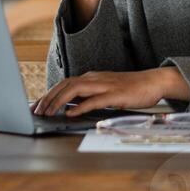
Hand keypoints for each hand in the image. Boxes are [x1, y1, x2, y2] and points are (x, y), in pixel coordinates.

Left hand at [33, 69, 168, 117]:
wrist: (152, 82)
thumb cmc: (129, 88)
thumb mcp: (105, 90)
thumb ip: (89, 95)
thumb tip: (70, 105)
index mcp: (91, 77)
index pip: (64, 83)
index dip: (49, 94)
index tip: (36, 105)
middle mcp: (95, 78)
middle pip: (65, 84)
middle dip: (48, 98)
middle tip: (36, 111)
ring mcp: (105, 85)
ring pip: (75, 89)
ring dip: (59, 101)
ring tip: (48, 112)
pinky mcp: (115, 95)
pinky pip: (94, 100)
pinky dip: (80, 106)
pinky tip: (71, 113)